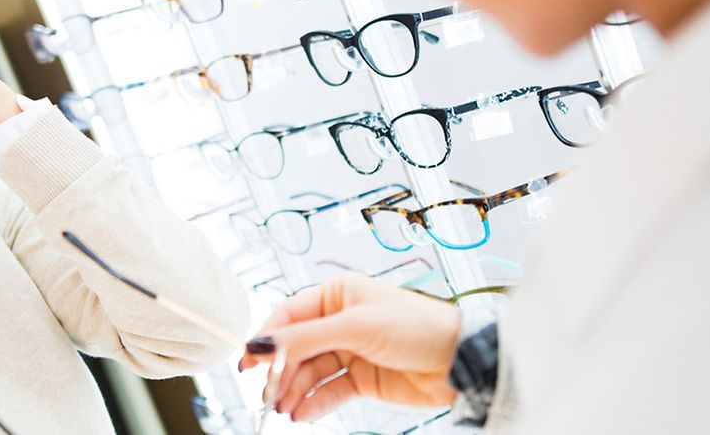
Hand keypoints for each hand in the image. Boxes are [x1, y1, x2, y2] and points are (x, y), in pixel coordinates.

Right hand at [238, 273, 460, 422]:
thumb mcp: (356, 327)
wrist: (460, 360)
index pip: (289, 316)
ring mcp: (350, 351)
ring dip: (293, 391)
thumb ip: (305, 338)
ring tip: (283, 409)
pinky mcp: (361, 379)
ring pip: (309, 373)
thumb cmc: (418, 327)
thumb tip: (262, 343)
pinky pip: (328, 391)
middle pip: (296, 348)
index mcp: (337, 294)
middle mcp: (340, 321)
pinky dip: (312, 404)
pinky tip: (300, 414)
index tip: (248, 361)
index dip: (267, 339)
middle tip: (266, 394)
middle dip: (279, 372)